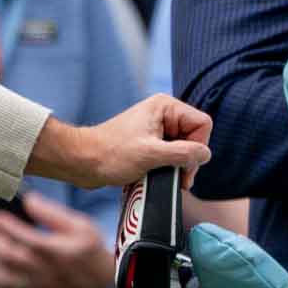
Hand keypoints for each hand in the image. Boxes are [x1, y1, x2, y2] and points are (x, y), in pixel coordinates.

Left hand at [0, 192, 113, 287]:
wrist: (97, 278)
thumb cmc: (88, 247)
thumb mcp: (80, 224)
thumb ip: (53, 213)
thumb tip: (29, 200)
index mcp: (62, 252)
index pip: (32, 241)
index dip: (11, 227)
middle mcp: (48, 271)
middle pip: (12, 257)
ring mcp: (37, 283)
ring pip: (5, 274)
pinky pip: (5, 284)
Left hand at [31, 96, 212, 188]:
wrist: (82, 161)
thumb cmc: (110, 154)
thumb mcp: (151, 154)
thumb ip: (183, 153)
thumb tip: (205, 154)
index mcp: (164, 107)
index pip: (202, 124)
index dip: (198, 147)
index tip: (185, 166)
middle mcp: (162, 115)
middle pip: (195, 138)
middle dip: (189, 161)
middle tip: (179, 180)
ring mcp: (156, 129)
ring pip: (184, 150)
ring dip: (178, 168)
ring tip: (167, 180)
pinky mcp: (149, 144)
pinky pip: (171, 156)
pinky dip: (169, 169)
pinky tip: (159, 178)